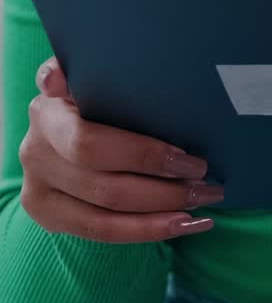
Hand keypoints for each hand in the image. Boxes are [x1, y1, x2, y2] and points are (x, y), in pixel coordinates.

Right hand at [18, 57, 223, 242]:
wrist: (61, 121)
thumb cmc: (94, 90)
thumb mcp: (92, 74)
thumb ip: (90, 69)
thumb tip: (57, 78)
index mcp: (46, 112)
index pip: (90, 144)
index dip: (142, 155)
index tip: (186, 157)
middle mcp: (35, 152)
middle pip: (105, 185)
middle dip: (164, 188)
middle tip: (205, 180)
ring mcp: (38, 189)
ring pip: (106, 215)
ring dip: (162, 214)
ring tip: (203, 204)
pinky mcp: (49, 216)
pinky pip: (102, 232)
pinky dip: (147, 230)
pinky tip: (183, 224)